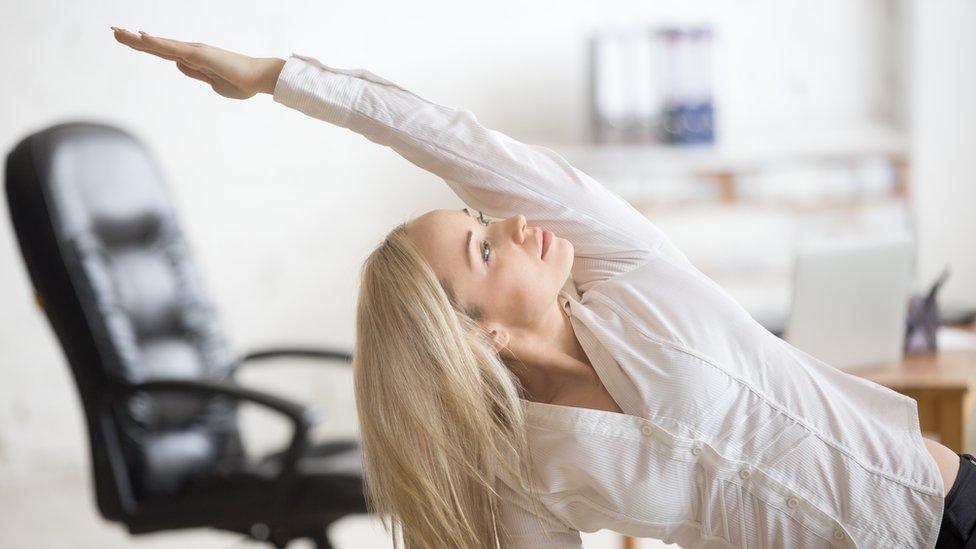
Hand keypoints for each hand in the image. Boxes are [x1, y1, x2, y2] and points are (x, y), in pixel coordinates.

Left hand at [111, 27, 284, 98]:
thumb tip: (178, 65)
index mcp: (194, 60)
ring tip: (118, 32)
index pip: (163, 51)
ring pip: (160, 44)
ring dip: (138, 38)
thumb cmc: (241, 83)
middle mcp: (191, 52)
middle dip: (134, 39)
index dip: (145, 45)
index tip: (129, 39)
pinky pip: (174, 48)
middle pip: (157, 45)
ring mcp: (194, 51)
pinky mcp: (199, 54)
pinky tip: (141, 36)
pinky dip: (157, 42)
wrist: (259, 80)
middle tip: (114, 31)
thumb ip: (195, 73)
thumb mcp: (213, 83)